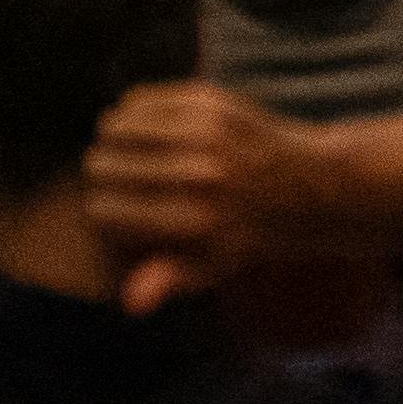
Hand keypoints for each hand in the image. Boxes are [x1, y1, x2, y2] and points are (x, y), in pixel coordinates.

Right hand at [75, 84, 402, 311]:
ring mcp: (204, 135)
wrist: (306, 186)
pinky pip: (140, 100)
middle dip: (99, 172)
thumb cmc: (247, 234)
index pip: (104, 210)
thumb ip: (167, 280)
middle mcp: (197, 177)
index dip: (96, 208)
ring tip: (117, 147)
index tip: (104, 207)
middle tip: (104, 173)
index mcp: (192, 222)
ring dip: (111, 138)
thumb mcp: (211, 269)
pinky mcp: (210, 103)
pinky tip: (139, 123)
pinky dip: (132, 111)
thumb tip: (130, 303)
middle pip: (103, 165)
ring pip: (116, 126)